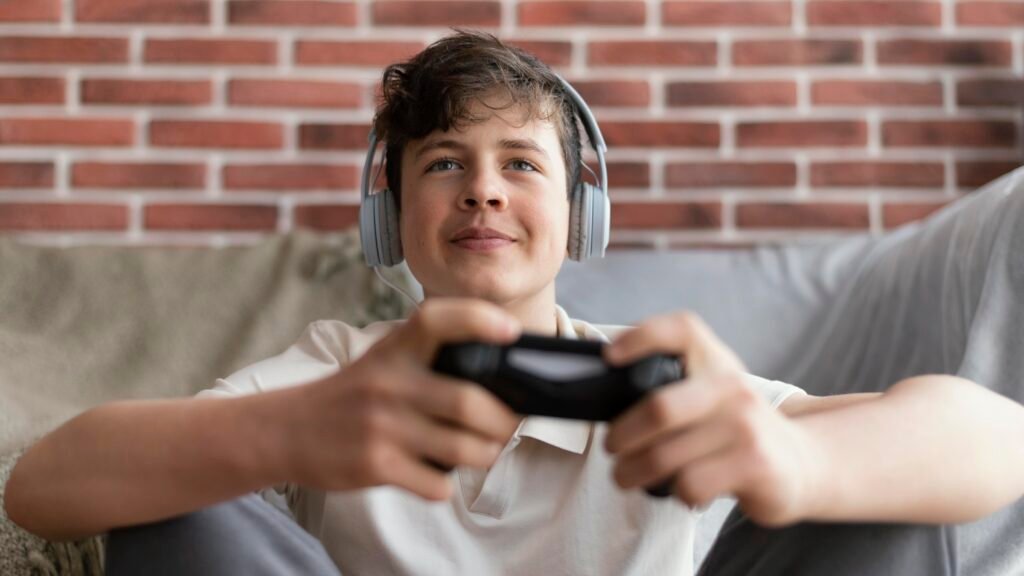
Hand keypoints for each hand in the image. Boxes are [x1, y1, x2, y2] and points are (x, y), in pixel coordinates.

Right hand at [287, 298, 523, 500]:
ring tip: (485, 452)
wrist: (285, 430)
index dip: (478, 320)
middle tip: (509, 426)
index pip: (437, 319)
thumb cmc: (352, 396)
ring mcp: (381, 426)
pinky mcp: (375, 465)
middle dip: (504, 421)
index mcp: (395, 350)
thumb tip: (498, 382)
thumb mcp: (383, 361)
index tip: (510, 332)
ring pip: (462, 448)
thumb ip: (428, 360)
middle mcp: (389, 383)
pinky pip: (436, 483)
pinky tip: (437, 476)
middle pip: (468, 401)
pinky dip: (446, 485)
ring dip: (486, 455)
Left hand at [603, 311, 815, 525]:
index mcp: (717, 363)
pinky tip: (685, 490)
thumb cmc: (739, 430)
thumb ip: (674, 386)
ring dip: (633, 472)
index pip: (681, 329)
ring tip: (628, 477)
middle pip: (658, 408)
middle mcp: (732, 387)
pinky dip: (676, 494)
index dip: (640, 337)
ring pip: (665, 456)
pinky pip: (690, 484)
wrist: (803, 463)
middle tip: (613, 449)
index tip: (610, 357)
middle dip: (621, 436)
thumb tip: (608, 399)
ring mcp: (745, 426)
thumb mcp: (715, 394)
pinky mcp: (753, 465)